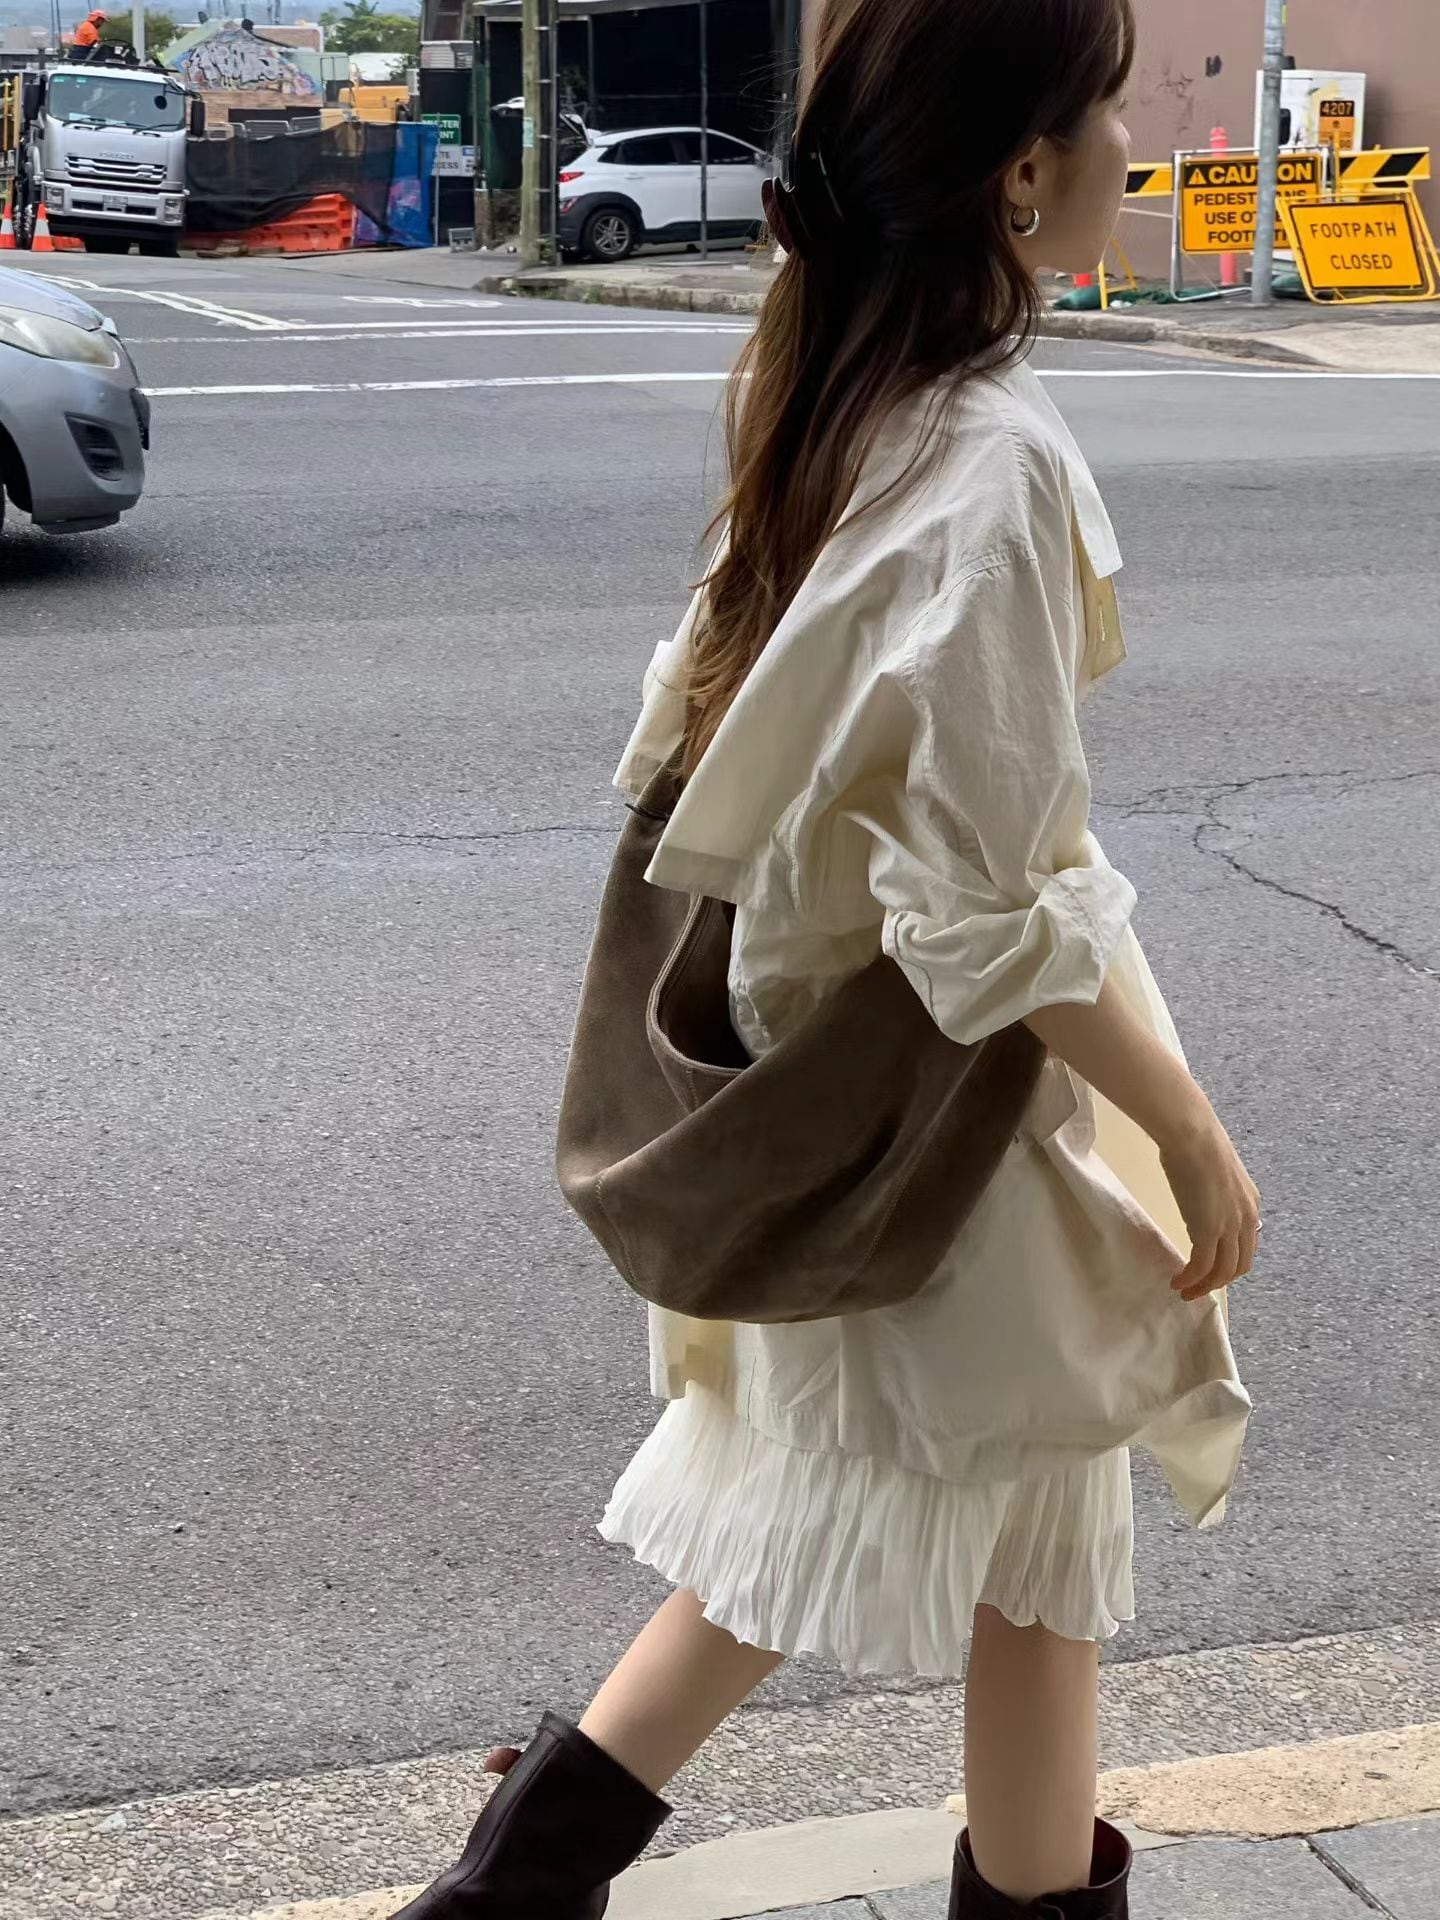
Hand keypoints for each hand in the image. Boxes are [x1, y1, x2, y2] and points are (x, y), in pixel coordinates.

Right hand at [1158, 1103, 1262, 1301]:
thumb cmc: (1196, 1143)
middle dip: (1218, 1282)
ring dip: (1204, 1286)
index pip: (1247, 1246)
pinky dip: (1191, 1279)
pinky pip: (1202, 1266)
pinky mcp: (1209, 1231)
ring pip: (1223, 1272)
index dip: (1229, 1262)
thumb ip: (1215, 1191)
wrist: (1193, 1136)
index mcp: (1251, 1205)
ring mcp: (1230, 1227)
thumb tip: (1200, 1196)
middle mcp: (1247, 1220)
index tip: (1210, 1269)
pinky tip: (1178, 1281)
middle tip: (1198, 1288)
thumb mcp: (1216, 1172)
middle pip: (1239, 1265)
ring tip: (1185, 1291)